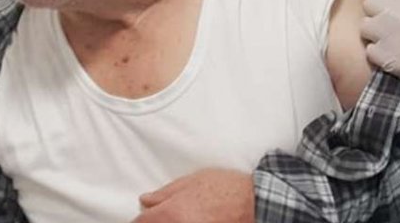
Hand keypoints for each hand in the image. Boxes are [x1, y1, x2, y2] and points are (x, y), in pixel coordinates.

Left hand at [135, 169, 253, 222]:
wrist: (256, 203)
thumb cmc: (227, 188)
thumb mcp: (194, 180)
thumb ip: (165, 193)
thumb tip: (146, 200)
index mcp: (169, 214)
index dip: (142, 220)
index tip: (146, 218)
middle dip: (156, 222)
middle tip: (166, 217)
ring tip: (184, 217)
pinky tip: (195, 221)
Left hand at [361, 0, 399, 96]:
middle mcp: (397, 12)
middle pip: (367, 3)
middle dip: (374, 13)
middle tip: (385, 23)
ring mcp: (389, 35)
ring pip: (364, 26)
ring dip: (373, 34)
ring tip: (389, 41)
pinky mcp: (386, 57)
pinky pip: (369, 50)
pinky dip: (377, 54)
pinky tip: (392, 55)